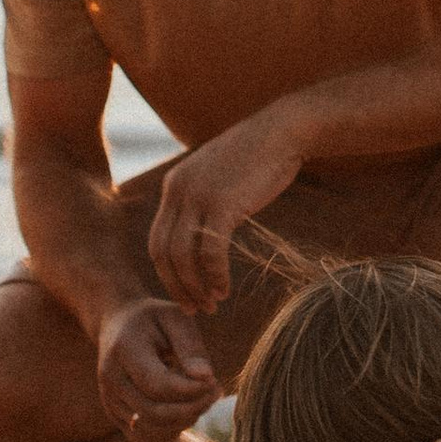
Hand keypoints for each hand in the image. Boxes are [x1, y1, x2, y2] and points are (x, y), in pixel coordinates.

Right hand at [98, 294, 221, 441]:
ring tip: (200, 399)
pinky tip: (183, 411)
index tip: (214, 380)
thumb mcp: (176, 317)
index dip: (192, 390)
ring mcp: (110, 401)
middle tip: (215, 391)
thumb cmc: (154, 320)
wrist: (118, 324)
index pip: (159, 385)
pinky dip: (170, 432)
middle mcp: (111, 379)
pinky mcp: (116, 416)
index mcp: (124, 350)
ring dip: (183, 422)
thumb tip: (206, 378)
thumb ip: (191, 347)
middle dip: (192, 408)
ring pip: (150, 431)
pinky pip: (145, 440)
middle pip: (154, 413)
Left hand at [147, 113, 306, 316]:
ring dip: (196, 286)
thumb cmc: (258, 158)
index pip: (157, 240)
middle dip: (177, 285)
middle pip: (163, 252)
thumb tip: (202, 235)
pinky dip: (215, 276)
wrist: (282, 132)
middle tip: (194, 309)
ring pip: (183, 257)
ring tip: (212, 304)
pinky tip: (225, 290)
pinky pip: (211, 252)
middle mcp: (177, 191)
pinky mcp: (222, 205)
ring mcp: (197, 197)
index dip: (168, 272)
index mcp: (173, 186)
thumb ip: (203, 202)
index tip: (185, 292)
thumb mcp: (218, 178)